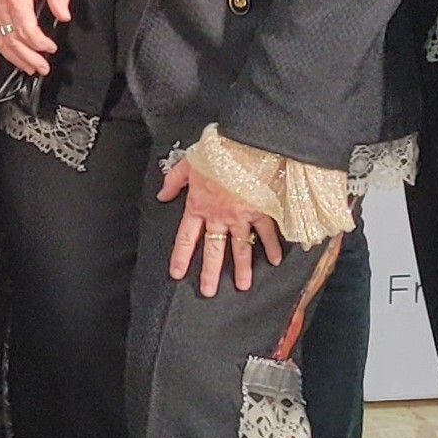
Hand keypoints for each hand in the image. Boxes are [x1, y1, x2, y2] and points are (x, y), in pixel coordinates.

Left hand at [160, 154, 284, 297]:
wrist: (246, 145)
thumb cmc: (216, 152)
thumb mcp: (188, 164)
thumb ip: (174, 181)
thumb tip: (162, 195)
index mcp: (199, 205)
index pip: (186, 237)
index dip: (180, 256)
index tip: (177, 273)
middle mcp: (219, 216)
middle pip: (213, 249)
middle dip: (210, 272)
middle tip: (208, 292)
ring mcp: (242, 216)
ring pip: (240, 248)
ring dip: (241, 269)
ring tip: (242, 286)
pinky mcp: (261, 210)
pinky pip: (267, 233)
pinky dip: (272, 247)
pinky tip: (275, 261)